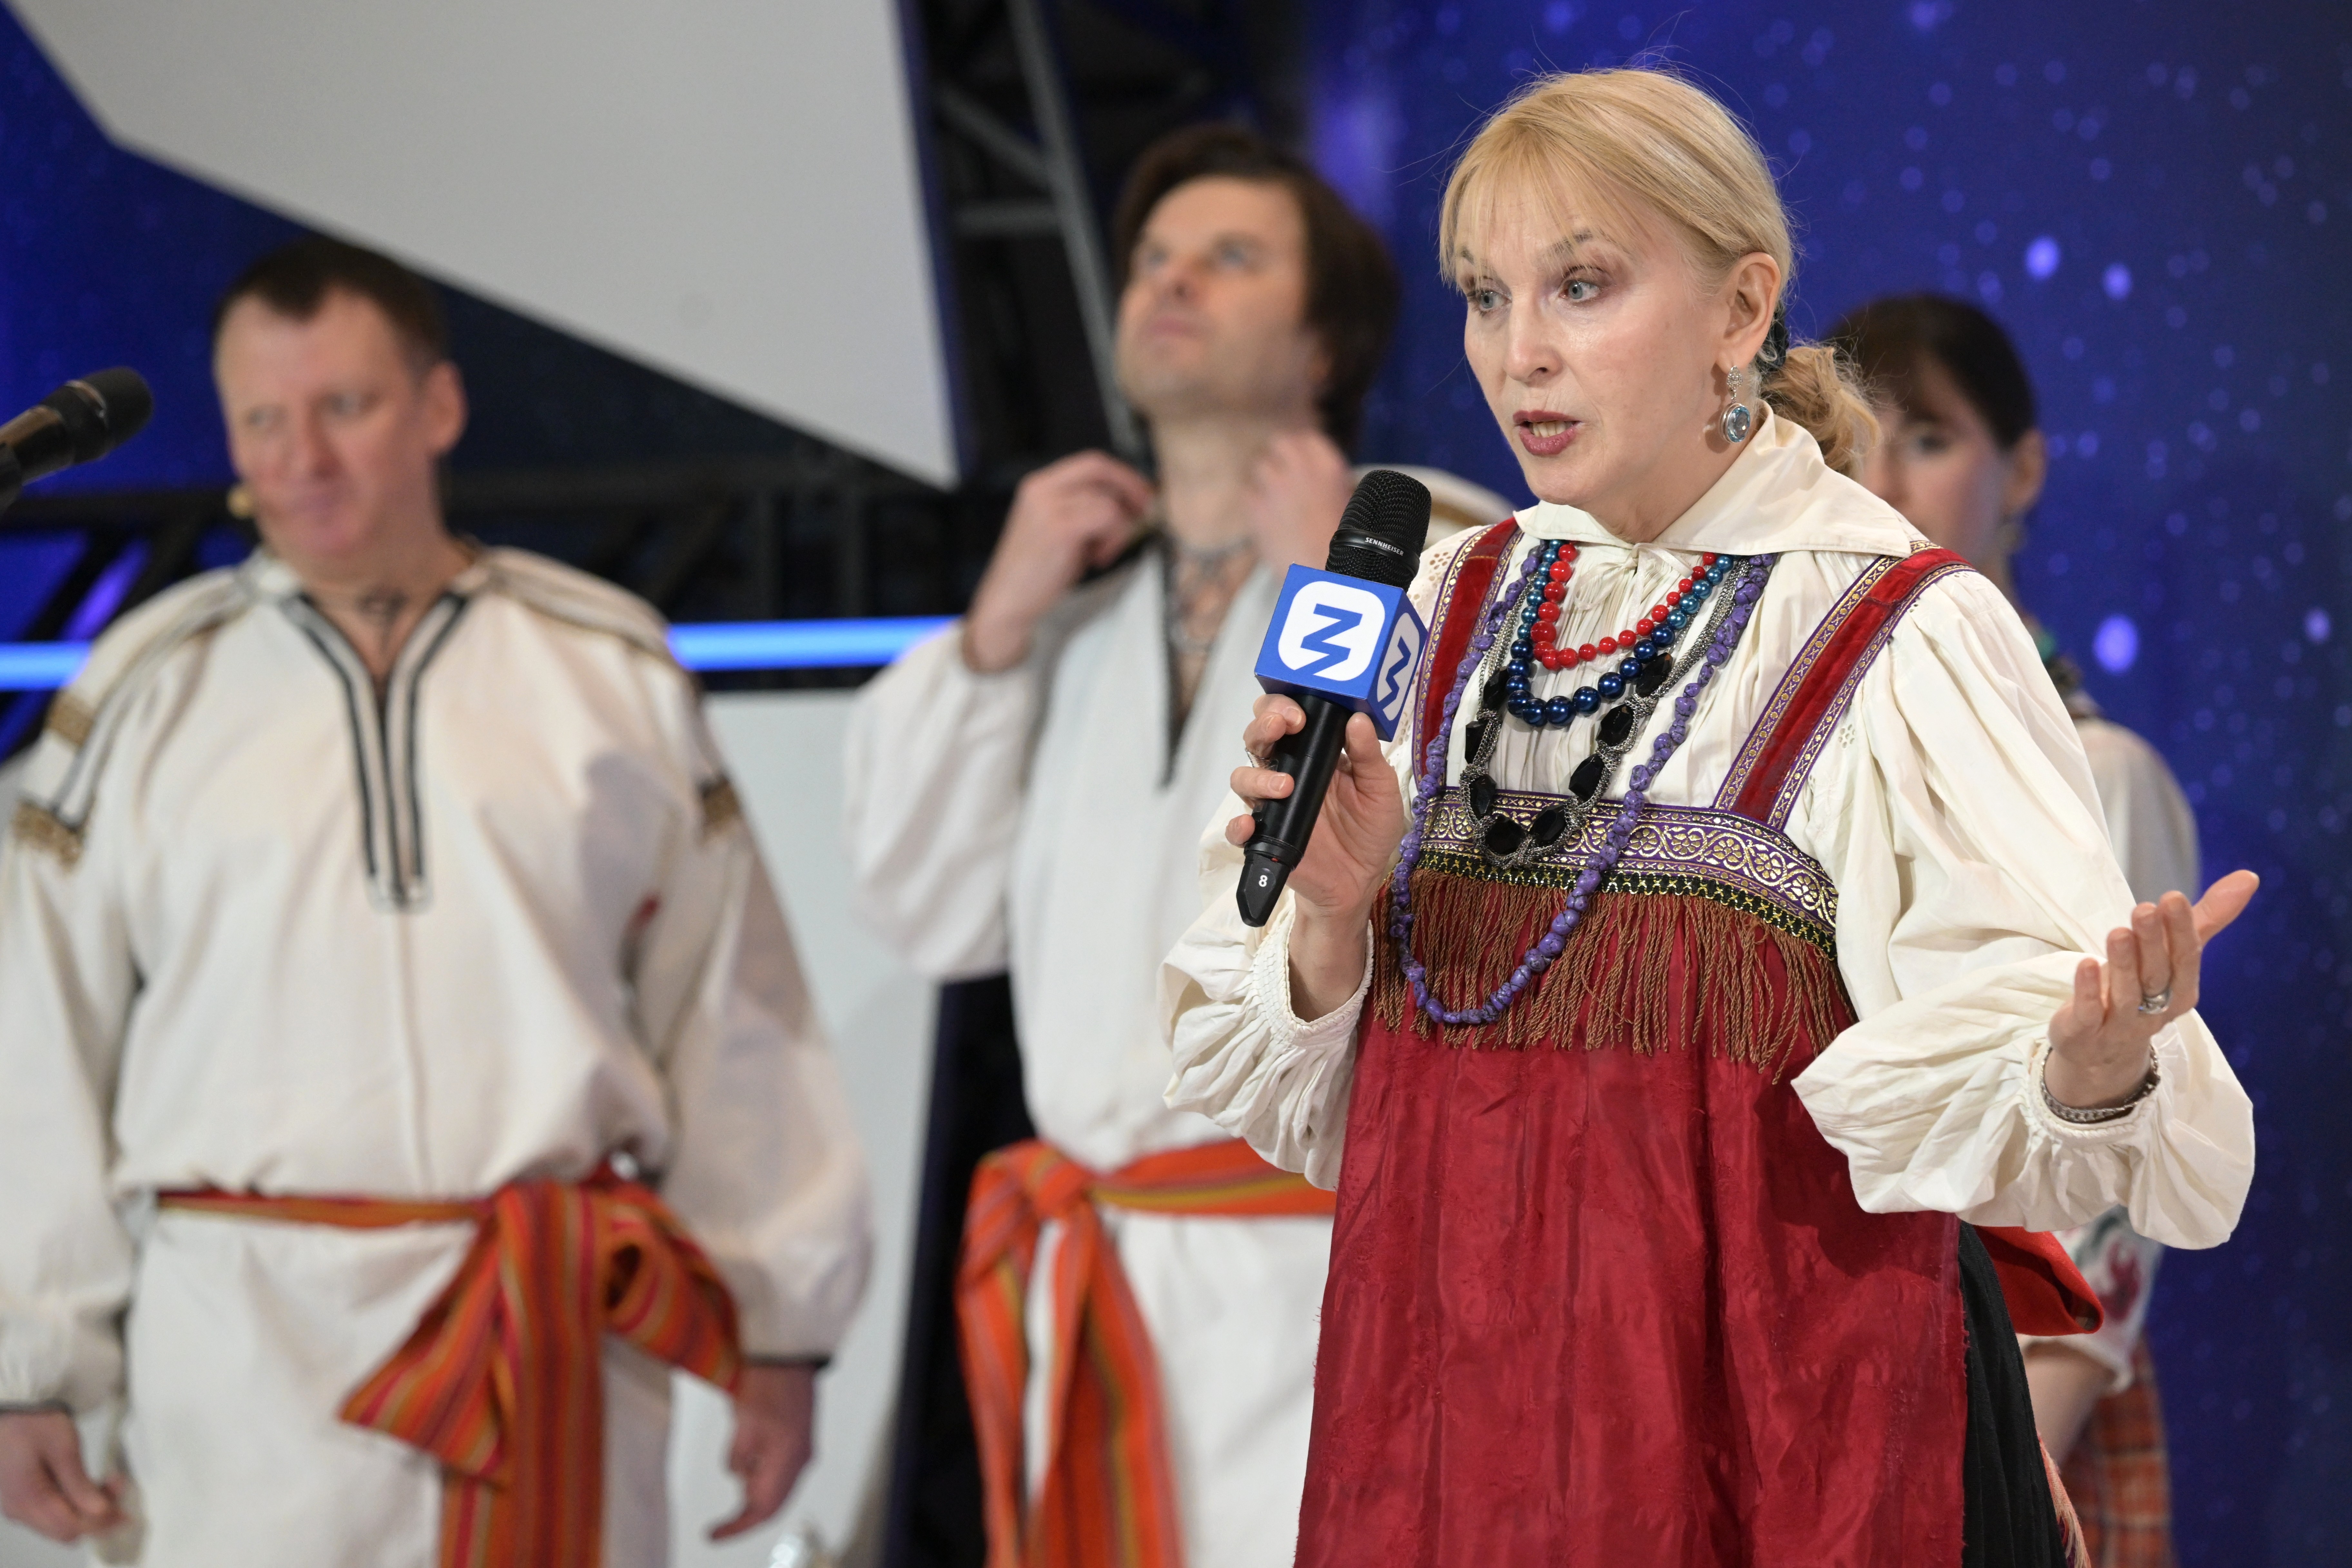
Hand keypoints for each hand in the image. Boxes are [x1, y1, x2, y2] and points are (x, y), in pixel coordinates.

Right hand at [0, 1409, 125, 1542]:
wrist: (13, 1409)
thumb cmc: (34, 1423)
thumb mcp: (63, 1449)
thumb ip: (79, 1485)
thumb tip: (99, 1513)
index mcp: (27, 1498)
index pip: (69, 1528)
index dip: (101, 1523)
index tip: (124, 1511)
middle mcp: (19, 1509)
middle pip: (65, 1530)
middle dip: (98, 1517)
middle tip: (120, 1493)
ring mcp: (20, 1505)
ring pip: (61, 1522)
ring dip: (90, 1508)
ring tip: (111, 1483)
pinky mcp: (25, 1497)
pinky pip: (54, 1510)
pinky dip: (77, 1502)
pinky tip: (93, 1484)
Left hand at [708, 1362, 816, 1541]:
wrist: (789, 1356)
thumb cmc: (766, 1383)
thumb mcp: (742, 1423)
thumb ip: (737, 1457)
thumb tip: (738, 1476)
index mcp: (788, 1458)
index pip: (763, 1509)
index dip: (737, 1527)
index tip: (714, 1535)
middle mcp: (801, 1460)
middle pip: (774, 1504)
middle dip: (745, 1516)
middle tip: (718, 1527)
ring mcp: (803, 1452)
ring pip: (776, 1490)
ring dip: (752, 1495)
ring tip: (731, 1484)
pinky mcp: (800, 1443)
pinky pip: (780, 1474)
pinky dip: (760, 1479)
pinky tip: (747, 1467)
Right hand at [964, 452, 1155, 671]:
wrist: (1008, 601)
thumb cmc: (1036, 572)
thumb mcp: (1058, 529)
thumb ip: (1084, 509)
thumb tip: (1127, 502)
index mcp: (1038, 485)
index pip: (1089, 462)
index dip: (1121, 474)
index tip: (1140, 491)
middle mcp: (1041, 489)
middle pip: (1099, 468)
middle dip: (1130, 487)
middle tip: (1144, 510)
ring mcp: (1049, 507)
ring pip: (1107, 500)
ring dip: (1118, 528)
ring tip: (1103, 552)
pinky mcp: (1060, 528)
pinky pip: (1107, 519)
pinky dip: (1113, 539)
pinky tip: (1098, 558)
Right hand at [1227, 699, 1405, 1017]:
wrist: (1359, 883)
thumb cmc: (1369, 831)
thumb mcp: (1381, 791)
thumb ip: (1369, 756)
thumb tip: (1358, 718)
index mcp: (1313, 756)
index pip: (1285, 718)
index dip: (1283, 706)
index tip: (1300, 712)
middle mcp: (1286, 774)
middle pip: (1258, 739)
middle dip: (1263, 725)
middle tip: (1283, 726)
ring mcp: (1272, 806)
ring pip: (1243, 778)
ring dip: (1258, 777)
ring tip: (1285, 787)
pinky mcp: (1265, 838)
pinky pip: (1238, 829)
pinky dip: (1238, 826)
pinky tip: (1251, 824)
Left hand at [1239, 430, 1355, 573]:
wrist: (1325, 573)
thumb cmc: (1340, 543)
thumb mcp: (1348, 503)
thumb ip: (1330, 481)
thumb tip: (1315, 474)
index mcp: (1329, 466)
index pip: (1308, 438)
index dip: (1301, 447)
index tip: (1299, 456)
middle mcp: (1301, 470)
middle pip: (1280, 443)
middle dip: (1280, 455)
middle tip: (1281, 469)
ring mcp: (1276, 487)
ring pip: (1261, 465)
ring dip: (1266, 477)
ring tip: (1272, 493)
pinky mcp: (1257, 509)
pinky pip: (1247, 491)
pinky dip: (1253, 500)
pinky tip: (1264, 513)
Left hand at [2044, 871, 2257, 1107]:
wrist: (2103, 1053)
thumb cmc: (2142, 991)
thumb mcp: (2173, 956)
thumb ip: (2205, 919)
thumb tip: (2249, 876)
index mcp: (2180, 989)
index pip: (2185, 958)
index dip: (2180, 930)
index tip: (2173, 897)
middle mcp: (2154, 1008)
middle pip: (2156, 974)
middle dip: (2152, 942)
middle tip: (2144, 908)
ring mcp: (2120, 1024)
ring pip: (2125, 993)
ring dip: (2122, 963)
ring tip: (2117, 932)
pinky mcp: (2085, 1032)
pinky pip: (2088, 1013)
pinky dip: (2088, 991)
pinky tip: (2085, 965)